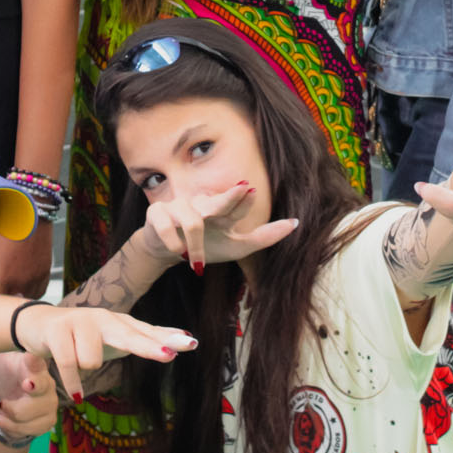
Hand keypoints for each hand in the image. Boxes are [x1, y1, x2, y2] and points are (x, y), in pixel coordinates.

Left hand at [0, 226, 54, 297]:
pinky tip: (22, 283)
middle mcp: (22, 283)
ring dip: (15, 297)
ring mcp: (36, 279)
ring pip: (24, 300)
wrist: (31, 210)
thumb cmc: (6, 225)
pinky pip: (38, 291)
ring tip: (8, 288)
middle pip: (9, 304)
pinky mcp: (46, 272)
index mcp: (4, 279)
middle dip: (0, 299)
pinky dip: (29, 291)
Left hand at [0, 350, 56, 445]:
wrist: (5, 396)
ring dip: (8, 415)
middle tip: (2, 403)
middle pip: (32, 402)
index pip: (38, 367)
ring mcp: (52, 402)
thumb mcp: (2, 361)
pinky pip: (28, 430)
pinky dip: (10, 426)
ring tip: (0, 408)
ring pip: (27, 416)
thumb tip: (25, 354)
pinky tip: (1, 418)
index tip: (27, 383)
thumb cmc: (5, 374)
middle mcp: (49, 383)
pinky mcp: (49, 420)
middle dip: (15, 405)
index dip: (34, 374)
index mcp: (37, 365)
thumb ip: (9, 356)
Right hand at [14, 305, 196, 403]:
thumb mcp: (112, 340)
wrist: (38, 325)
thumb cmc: (81, 336)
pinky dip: (73, 383)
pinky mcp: (58, 331)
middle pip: (130, 336)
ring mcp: (80, 322)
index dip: (168, 338)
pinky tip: (77, 394)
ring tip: (73, 359)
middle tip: (169, 355)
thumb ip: (140, 342)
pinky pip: (71, 364)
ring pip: (92, 359)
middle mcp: (103, 318)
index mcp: (120, 323)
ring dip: (84, 367)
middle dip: (149, 346)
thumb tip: (173, 350)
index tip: (190, 343)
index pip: (148, 331)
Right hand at [136, 179, 300, 274]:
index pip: (234, 204)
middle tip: (243, 190)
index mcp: (221, 211)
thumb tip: (296, 223)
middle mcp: (201, 205)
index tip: (251, 190)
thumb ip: (264, 237)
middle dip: (229, 197)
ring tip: (197, 263)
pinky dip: (173, 241)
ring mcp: (178, 207)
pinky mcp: (157, 214)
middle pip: (216, 202)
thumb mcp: (237, 246)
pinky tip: (177, 251)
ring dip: (195, 246)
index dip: (241, 198)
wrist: (167, 250)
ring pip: (193, 222)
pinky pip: (167, 226)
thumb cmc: (206, 245)